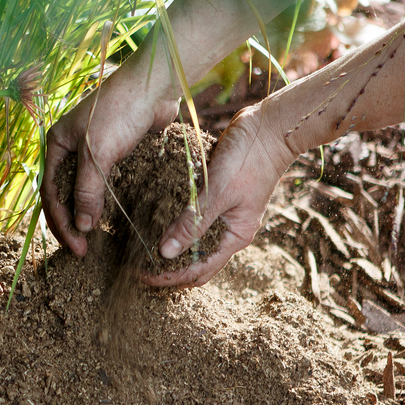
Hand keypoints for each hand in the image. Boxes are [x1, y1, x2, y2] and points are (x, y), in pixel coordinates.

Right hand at [43, 45, 179, 255]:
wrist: (155, 84)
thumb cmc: (120, 111)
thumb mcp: (97, 153)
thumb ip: (87, 191)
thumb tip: (82, 226)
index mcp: (57, 145)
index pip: (51, 192)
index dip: (61, 222)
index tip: (76, 246)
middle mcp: (71, 148)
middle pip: (65, 194)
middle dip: (72, 223)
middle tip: (83, 251)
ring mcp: (94, 149)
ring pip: (86, 190)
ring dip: (89, 215)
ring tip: (96, 240)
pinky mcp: (117, 151)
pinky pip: (107, 183)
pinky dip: (108, 202)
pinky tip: (115, 219)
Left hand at [146, 104, 297, 286]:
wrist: (269, 127)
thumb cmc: (249, 158)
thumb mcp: (218, 192)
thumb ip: (193, 223)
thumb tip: (166, 253)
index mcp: (235, 236)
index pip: (199, 270)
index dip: (170, 277)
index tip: (142, 276)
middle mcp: (228, 231)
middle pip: (195, 262)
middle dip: (167, 269)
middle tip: (136, 267)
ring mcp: (222, 215)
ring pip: (192, 242)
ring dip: (169, 248)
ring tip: (140, 248)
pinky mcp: (214, 197)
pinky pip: (190, 219)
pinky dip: (174, 225)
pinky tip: (153, 222)